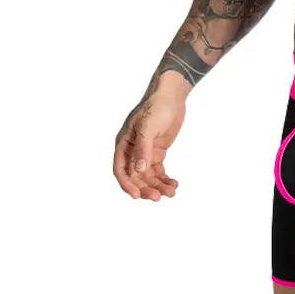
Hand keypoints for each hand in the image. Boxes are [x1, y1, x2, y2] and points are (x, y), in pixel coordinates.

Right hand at [112, 75, 185, 200]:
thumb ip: (143, 148)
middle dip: (146, 188)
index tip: (138, 196)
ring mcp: (144, 152)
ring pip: (148, 176)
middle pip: (135, 176)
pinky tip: (174, 184)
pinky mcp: (157, 152)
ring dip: (158, 186)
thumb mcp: (149, 126)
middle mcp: (132, 150)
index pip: (120, 170)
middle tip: (159, 197)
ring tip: (171, 192)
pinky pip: (158, 171)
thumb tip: (138, 170)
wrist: (172, 95)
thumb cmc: (157, 107)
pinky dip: (164, 179)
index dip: (127, 185)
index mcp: (124, 144)